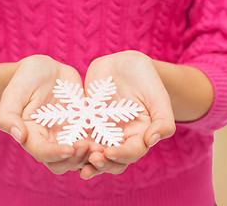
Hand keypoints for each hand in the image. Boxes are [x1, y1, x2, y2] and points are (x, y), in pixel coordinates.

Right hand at [0, 55, 91, 173]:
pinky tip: (112, 139)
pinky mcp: (83, 129)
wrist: (46, 69)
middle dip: (76, 159)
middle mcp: (49, 142)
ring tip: (102, 146)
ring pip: (80, 158)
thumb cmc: (26, 78)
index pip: (42, 153)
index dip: (55, 154)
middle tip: (89, 147)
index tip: (69, 148)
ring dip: (90, 156)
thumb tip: (18, 136)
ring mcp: (68, 137)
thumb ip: (8, 115)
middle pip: (62, 163)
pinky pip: (94, 143)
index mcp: (30, 136)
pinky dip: (102, 145)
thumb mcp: (14, 91)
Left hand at [79, 50, 175, 179]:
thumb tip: (153, 140)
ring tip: (76, 160)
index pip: (132, 152)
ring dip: (85, 160)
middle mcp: (121, 139)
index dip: (122, 155)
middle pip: (113, 160)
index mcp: (141, 135)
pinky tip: (63, 146)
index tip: (110, 152)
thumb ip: (163, 119)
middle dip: (102, 163)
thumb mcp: (158, 95)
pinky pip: (78, 137)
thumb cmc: (146, 78)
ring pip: (94, 154)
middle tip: (92, 160)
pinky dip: (72, 144)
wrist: (124, 64)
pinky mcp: (87, 124)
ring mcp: (102, 133)